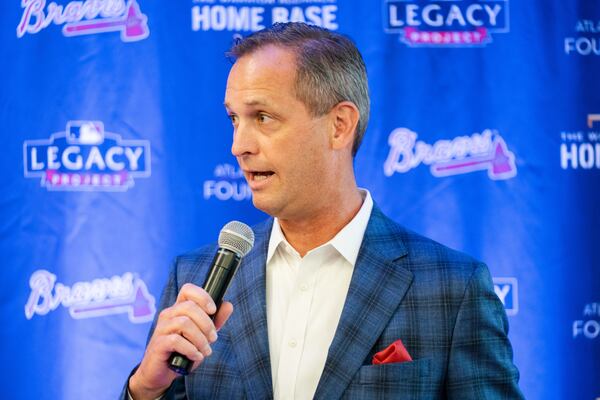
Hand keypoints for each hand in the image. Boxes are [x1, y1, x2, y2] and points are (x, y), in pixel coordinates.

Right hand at [128, 283, 233, 399]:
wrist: (161, 373)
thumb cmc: (182, 351)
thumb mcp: (202, 335)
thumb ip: (215, 321)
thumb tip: (228, 305)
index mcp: (179, 309)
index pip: (187, 290)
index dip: (202, 296)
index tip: (213, 310)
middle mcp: (168, 315)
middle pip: (189, 306)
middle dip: (206, 323)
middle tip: (213, 338)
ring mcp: (161, 328)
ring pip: (184, 323)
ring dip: (200, 338)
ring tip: (206, 350)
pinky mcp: (158, 344)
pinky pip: (176, 340)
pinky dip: (191, 349)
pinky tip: (196, 356)